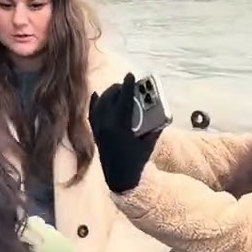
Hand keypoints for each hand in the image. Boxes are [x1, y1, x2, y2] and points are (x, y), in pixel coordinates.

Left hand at [89, 73, 158, 193]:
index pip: (124, 100)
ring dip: (108, 94)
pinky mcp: (95, 132)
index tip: (130, 75)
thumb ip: (154, 126)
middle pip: (110, 99)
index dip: (127, 86)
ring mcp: (98, 129)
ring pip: (100, 104)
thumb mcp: (148, 142)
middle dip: (118, 88)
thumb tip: (160, 111)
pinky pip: (92, 113)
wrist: (119, 177)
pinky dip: (94, 103)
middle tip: (127, 83)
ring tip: (117, 89)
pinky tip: (96, 94)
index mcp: (120, 126)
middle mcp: (106, 125)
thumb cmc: (136, 160)